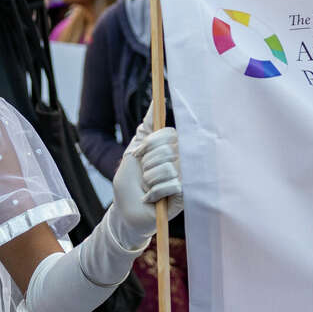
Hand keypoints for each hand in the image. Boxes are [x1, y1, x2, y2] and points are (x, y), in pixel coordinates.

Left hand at [108, 107, 181, 249]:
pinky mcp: (186, 196)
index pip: (169, 134)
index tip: (138, 154)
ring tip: (146, 187)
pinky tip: (150, 198)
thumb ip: (148, 128)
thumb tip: (155, 101)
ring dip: (150, 179)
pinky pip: (173, 185)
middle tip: (143, 175)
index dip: (150, 144)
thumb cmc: (129, 182)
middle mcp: (182, 161)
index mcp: (172, 149)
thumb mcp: (134, 151)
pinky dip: (154, 192)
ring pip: (170, 168)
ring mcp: (186, 179)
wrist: (125, 210)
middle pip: (168, 150)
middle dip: (148, 163)